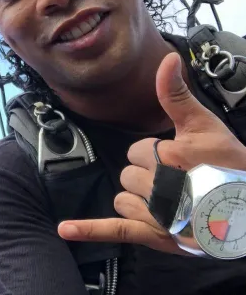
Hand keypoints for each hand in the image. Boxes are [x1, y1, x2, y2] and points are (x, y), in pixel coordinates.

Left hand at [58, 52, 245, 253]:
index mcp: (169, 156)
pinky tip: (65, 230)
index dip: (157, 156)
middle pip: (129, 175)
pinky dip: (88, 230)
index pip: (138, 151)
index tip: (180, 162)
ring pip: (122, 199)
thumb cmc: (230, 166)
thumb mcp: (205, 125)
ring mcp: (156, 213)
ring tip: (171, 203)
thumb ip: (177, 96)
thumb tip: (167, 60)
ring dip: (138, 200)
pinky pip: (116, 230)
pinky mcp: (154, 235)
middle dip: (149, 177)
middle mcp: (160, 185)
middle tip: (180, 183)